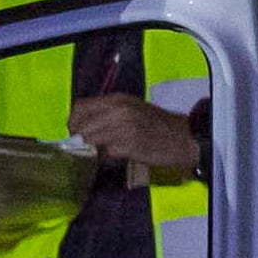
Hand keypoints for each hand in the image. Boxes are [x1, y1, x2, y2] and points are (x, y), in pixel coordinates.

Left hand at [64, 91, 201, 181]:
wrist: (184, 137)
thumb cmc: (157, 126)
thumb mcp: (131, 110)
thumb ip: (107, 115)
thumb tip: (82, 129)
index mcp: (116, 99)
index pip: (80, 107)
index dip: (74, 122)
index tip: (77, 134)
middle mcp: (118, 109)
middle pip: (81, 126)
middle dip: (80, 140)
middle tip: (87, 149)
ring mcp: (123, 127)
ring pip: (91, 140)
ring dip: (92, 150)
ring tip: (103, 153)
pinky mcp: (129, 145)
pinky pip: (106, 153)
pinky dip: (107, 158)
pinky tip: (117, 157)